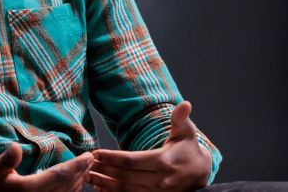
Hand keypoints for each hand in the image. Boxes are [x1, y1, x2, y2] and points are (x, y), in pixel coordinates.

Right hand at [0, 143, 94, 191]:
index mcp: (31, 188)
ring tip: (85, 171)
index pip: (61, 175)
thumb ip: (6, 160)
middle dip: (81, 172)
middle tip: (92, 161)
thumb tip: (16, 147)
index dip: (77, 166)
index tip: (89, 157)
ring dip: (78, 182)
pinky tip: (72, 187)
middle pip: (67, 185)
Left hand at [89, 102, 210, 190]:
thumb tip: (185, 104)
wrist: (202, 174)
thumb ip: (180, 120)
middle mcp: (160, 180)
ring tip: (88, 176)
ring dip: (105, 184)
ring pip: (125, 189)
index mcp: (163, 161)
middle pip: (125, 176)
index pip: (131, 160)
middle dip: (103, 170)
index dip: (111, 157)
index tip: (95, 153)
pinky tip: (101, 189)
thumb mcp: (186, 133)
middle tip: (85, 165)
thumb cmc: (189, 150)